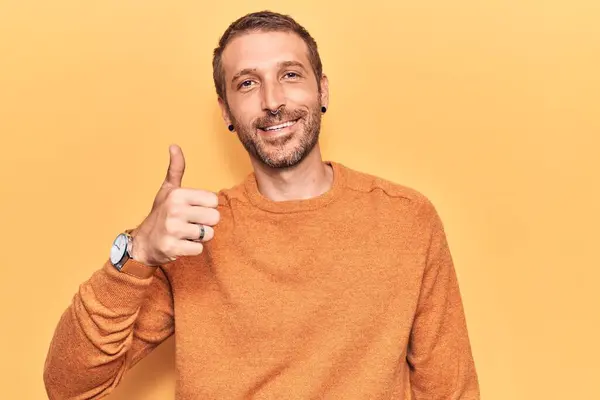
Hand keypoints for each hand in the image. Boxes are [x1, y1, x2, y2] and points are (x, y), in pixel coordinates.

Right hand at [129, 144, 219, 265]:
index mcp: (178, 194)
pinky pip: (199, 249)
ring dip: (199, 237)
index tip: (192, 210)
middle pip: (215, 218)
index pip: (214, 201)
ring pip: (208, 234)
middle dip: (205, 223)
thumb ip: (176, 169)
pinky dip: (192, 249)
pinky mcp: (172, 247)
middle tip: (190, 224)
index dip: (206, 208)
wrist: (142, 243)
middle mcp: (174, 210)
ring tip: (184, 234)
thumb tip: (174, 145)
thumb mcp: (167, 190)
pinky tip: (180, 244)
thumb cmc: (161, 214)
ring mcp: (173, 229)